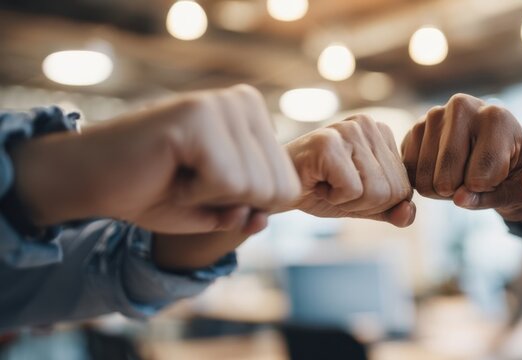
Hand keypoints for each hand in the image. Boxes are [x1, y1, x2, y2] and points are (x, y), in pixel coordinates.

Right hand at [13, 84, 300, 233]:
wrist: (89, 179)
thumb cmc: (151, 191)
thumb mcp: (214, 210)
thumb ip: (248, 213)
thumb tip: (265, 218)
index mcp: (255, 117)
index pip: (288, 187)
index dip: (246, 207)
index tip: (206, 187)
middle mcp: (245, 102)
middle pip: (277, 189)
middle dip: (232, 204)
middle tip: (189, 182)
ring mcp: (222, 104)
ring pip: (254, 186)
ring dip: (211, 197)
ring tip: (179, 174)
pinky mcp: (198, 115)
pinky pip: (228, 181)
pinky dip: (196, 193)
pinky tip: (171, 170)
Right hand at [285, 115, 414, 226]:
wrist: (276, 186)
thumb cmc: (319, 189)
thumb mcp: (363, 204)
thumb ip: (390, 210)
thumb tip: (408, 215)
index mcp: (382, 132)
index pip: (405, 188)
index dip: (377, 203)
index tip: (349, 187)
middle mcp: (369, 124)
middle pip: (393, 191)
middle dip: (363, 203)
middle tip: (335, 187)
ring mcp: (348, 129)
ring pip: (376, 192)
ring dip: (347, 201)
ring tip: (326, 183)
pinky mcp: (328, 142)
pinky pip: (353, 190)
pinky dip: (333, 198)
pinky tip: (317, 182)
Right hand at [401, 94, 521, 220]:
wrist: (498, 149)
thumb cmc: (513, 173)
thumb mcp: (517, 190)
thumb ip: (493, 198)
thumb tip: (458, 198)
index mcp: (495, 117)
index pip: (479, 178)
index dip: (487, 190)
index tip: (501, 176)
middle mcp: (461, 106)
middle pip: (447, 178)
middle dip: (459, 192)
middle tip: (475, 178)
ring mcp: (434, 115)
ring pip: (425, 179)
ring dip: (441, 190)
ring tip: (460, 172)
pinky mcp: (415, 127)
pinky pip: (410, 173)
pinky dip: (424, 182)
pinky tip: (442, 169)